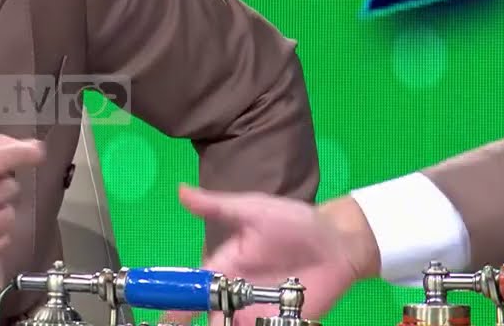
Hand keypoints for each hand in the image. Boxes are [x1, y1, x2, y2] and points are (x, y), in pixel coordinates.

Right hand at [160, 184, 378, 325]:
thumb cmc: (293, 223)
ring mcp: (260, 312)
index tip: (164, 318)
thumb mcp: (253, 210)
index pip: (192, 289)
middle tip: (205, 324)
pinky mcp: (285, 323)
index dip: (176, 304)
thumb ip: (217, 206)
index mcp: (224, 267)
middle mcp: (237, 294)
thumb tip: (180, 190)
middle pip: (210, 318)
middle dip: (203, 323)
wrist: (338, 243)